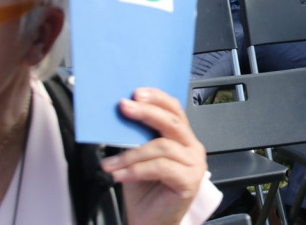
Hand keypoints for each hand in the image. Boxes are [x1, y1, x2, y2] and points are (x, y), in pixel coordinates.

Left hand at [101, 89, 210, 224]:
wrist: (149, 224)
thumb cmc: (145, 193)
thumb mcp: (137, 158)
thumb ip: (137, 138)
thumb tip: (122, 117)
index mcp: (183, 139)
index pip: (174, 109)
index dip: (156, 98)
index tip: (135, 93)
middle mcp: (192, 148)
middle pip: (172, 122)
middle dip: (146, 112)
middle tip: (124, 107)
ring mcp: (194, 164)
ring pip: (162, 146)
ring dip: (131, 153)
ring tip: (111, 163)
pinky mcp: (190, 181)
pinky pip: (160, 167)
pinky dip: (136, 170)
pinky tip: (119, 175)